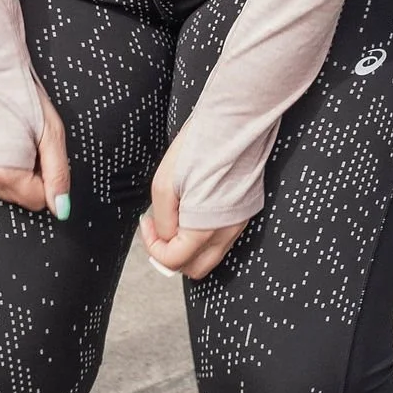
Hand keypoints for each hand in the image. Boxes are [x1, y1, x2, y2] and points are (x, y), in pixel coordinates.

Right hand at [0, 78, 71, 213]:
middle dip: (28, 175)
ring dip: (9, 170)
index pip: (36, 200)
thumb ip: (58, 174)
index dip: (44, 178)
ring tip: (8, 138)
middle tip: (26, 142)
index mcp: (4, 172)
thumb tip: (61, 209)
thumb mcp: (51, 133)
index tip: (40, 151)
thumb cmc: (20, 96)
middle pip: (17, 197)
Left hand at [140, 135, 245, 279]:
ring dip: (189, 247)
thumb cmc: (198, 148)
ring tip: (175, 217)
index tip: (146, 222)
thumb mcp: (164, 186)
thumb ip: (164, 223)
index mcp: (205, 228)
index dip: (153, 247)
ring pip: (210, 255)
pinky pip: (222, 238)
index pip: (175, 261)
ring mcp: (240, 222)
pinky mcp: (246, 211)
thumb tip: (166, 238)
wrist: (234, 123)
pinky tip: (193, 209)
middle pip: (196, 269)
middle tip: (159, 231)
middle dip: (172, 256)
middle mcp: (226, 232)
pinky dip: (204, 235)